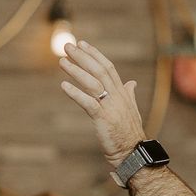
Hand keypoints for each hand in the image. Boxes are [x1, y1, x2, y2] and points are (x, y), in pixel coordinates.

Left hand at [58, 40, 144, 167]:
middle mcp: (117, 96)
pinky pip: (89, 103)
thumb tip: (131, 82)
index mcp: (122, 93)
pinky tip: (63, 85)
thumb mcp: (131, 110)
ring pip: (93, 83)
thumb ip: (129, 94)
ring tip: (62, 61)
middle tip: (67, 46)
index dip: (95, 54)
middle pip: (99, 71)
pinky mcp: (103, 119)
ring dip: (76, 71)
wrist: (133, 152)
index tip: (82, 43)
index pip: (108, 67)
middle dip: (83, 57)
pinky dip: (76, 93)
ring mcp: (111, 107)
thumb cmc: (129, 132)